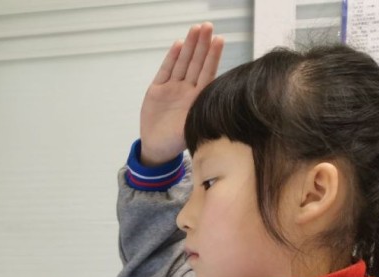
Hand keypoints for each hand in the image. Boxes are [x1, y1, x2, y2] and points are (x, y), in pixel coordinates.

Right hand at [139, 23, 223, 165]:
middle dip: (201, 45)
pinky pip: (165, 71)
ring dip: (188, 46)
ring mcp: (172, 89)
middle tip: (207, 26)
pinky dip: (171, 59)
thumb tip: (221, 110)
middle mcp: (187, 90)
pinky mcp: (157, 90)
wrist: (157, 148)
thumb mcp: (194, 130)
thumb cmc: (177, 141)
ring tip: (195, 29)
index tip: (219, 40)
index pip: (208, 73)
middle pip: (195, 63)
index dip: (212, 57)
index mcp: (198, 99)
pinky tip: (178, 45)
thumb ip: (203, 117)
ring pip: (182, 64)